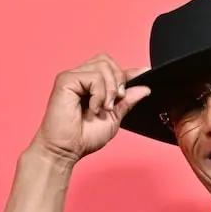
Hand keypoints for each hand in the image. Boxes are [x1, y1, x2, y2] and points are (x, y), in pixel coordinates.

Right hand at [31, 55, 150, 164]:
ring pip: (103, 66)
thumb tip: (145, 88)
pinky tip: (92, 108)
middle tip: (113, 104)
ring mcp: (73, 77)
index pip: (111, 68)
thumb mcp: (114, 118)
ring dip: (109, 90)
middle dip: (118, 81)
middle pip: (107, 61)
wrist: (67, 150)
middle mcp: (81, 78)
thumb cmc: (83, 138)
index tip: (144, 72)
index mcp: (91, 85)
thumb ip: (127, 101)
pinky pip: (94, 76)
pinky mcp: (66, 80)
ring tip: (102, 108)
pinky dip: (98, 94)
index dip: (127, 72)